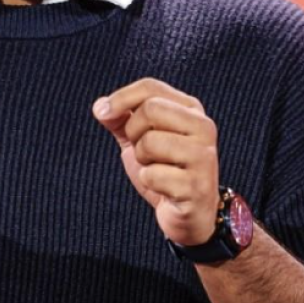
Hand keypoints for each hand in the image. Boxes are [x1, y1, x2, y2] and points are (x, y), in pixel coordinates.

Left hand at [93, 78, 220, 246]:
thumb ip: (121, 120)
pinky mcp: (196, 185)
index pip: (151, 87)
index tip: (103, 113)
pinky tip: (165, 189)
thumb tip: (100, 106)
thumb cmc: (166, 173)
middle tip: (143, 152)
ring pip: (150, 142)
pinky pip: (152, 175)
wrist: (190, 215)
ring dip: (142, 161)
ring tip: (157, 169)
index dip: (121, 98)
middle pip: (150, 109)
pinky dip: (150, 182)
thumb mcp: (141, 140)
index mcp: (191, 111)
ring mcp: (202, 157)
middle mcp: (203, 128)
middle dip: (134, 133)